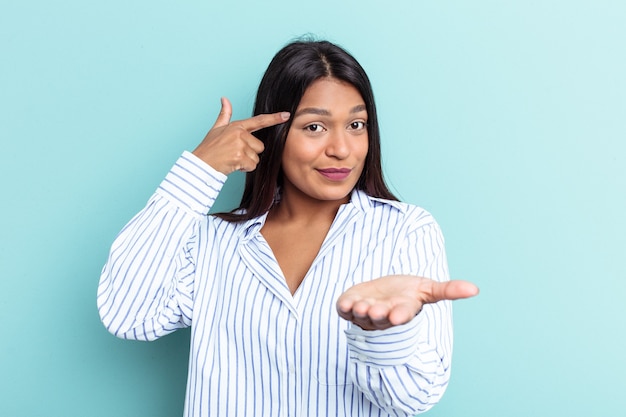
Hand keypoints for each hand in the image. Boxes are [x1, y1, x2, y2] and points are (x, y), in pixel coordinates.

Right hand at [192, 97, 289, 174]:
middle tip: (235, 154)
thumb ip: (225, 115)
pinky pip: (252, 165)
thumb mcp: (216, 129)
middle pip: (260, 146)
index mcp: (237, 126)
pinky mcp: (240, 156)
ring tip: (232, 159)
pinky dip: (244, 168)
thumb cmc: (209, 148)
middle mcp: (239, 133)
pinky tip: (233, 165)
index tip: (287, 115)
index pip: (259, 121)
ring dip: (246, 162)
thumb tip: (225, 99)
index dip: (274, 118)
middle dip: (250, 153)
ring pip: (256, 157)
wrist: (200, 164)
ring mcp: (240, 144)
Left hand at [336, 275, 478, 330]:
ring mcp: (364, 313)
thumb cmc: (406, 292)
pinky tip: (345, 304)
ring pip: (361, 316)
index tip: (398, 316)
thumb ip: (448, 290)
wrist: (382, 292)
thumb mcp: (427, 289)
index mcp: (402, 311)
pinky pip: (344, 310)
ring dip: (361, 312)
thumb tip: (476, 289)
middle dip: (378, 315)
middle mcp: (382, 316)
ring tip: (362, 306)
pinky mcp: (348, 307)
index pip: (401, 315)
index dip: (399, 316)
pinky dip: (344, 308)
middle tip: (377, 312)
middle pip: (379, 319)